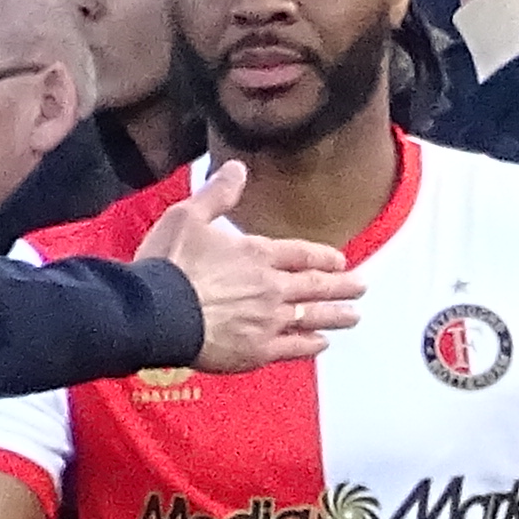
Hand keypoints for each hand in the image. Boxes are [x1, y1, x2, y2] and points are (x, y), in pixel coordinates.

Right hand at [142, 160, 364, 373]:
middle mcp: (270, 287)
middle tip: (362, 286)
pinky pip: (293, 348)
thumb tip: (237, 167)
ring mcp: (268, 321)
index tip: (340, 260)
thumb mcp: (188, 216)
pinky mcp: (257, 351)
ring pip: (312, 317)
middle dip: (342, 285)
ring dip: (336, 316)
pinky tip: (322, 344)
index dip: (323, 256)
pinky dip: (311, 345)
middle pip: (316, 285)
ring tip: (354, 316)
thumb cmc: (168, 264)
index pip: (301, 254)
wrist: (156, 313)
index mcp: (257, 254)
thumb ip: (218, 194)